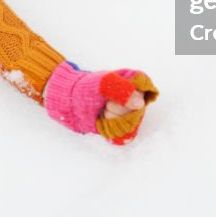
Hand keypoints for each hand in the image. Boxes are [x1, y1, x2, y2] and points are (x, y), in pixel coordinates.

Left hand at [44, 62, 158, 145]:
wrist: (70, 101)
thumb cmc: (86, 88)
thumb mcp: (104, 83)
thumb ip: (123, 89)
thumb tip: (140, 104)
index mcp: (134, 82)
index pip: (145, 92)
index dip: (131, 95)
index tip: (115, 93)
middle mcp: (134, 98)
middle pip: (137, 110)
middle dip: (117, 107)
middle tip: (105, 101)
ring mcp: (127, 113)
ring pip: (130, 123)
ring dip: (112, 117)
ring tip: (102, 109)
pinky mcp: (120, 126)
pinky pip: (124, 134)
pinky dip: (111, 128)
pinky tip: (102, 120)